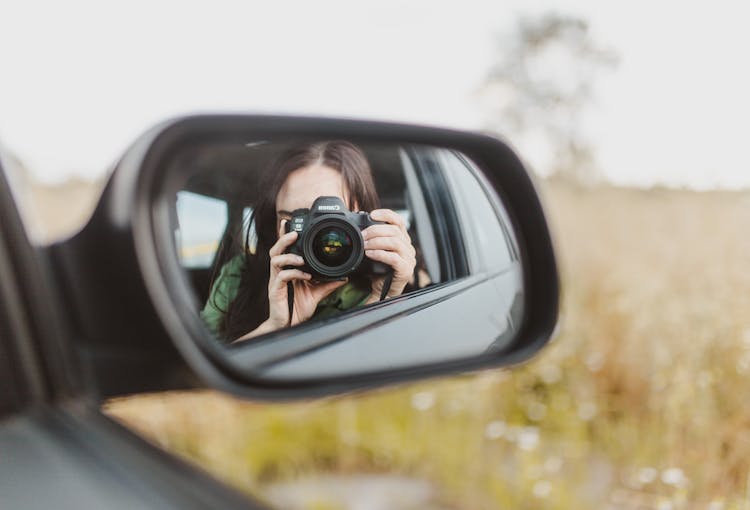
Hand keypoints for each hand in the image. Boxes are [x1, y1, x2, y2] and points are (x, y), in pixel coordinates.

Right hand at [236, 223, 346, 340]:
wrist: (288, 325)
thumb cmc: (297, 308)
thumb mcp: (316, 293)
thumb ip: (327, 284)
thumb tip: (343, 277)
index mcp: (287, 270)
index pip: (285, 250)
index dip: (286, 237)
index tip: (292, 224)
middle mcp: (280, 273)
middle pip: (275, 250)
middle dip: (284, 239)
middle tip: (295, 234)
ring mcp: (276, 281)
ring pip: (275, 260)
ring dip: (289, 256)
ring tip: (301, 259)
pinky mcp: (275, 291)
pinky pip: (282, 277)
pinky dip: (294, 273)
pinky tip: (305, 276)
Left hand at [362, 209, 416, 302]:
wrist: (383, 292)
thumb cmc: (379, 271)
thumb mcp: (376, 250)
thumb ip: (374, 238)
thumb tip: (361, 225)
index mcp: (403, 240)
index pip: (399, 221)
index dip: (386, 214)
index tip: (372, 214)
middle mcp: (408, 248)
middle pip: (395, 230)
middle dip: (375, 230)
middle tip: (362, 236)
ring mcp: (409, 259)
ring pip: (395, 242)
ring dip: (377, 241)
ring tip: (365, 245)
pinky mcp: (406, 270)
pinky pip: (394, 258)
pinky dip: (380, 254)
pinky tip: (370, 254)